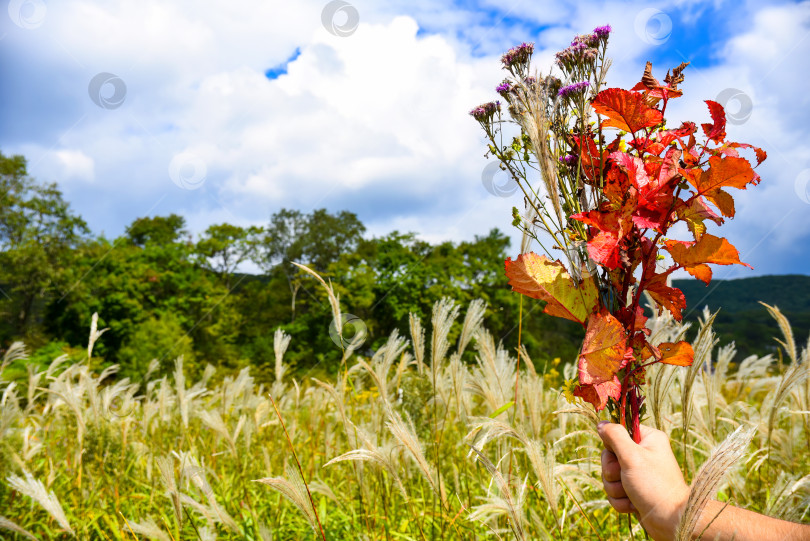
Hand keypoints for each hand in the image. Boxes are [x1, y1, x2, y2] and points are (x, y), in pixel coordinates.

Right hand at [598, 422, 688, 540]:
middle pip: (610, 456)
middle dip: (612, 472)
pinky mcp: (635, 490)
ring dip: (615, 488)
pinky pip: (615, 492)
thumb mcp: (632, 456)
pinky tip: (633, 505)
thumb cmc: (654, 485)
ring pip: (610, 476)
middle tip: (623, 478)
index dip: (613, 446)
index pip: (618, 433)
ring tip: (631, 494)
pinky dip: (621, 500)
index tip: (620, 456)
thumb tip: (601, 423)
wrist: (671, 521)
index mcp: (648, 439)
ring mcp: (639, 473)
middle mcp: (644, 454)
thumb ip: (615, 436)